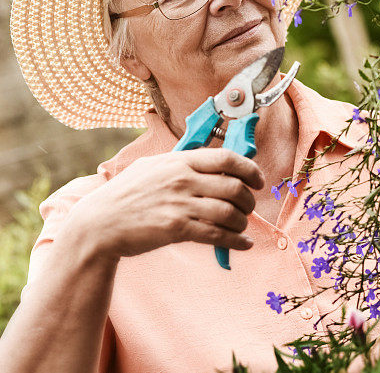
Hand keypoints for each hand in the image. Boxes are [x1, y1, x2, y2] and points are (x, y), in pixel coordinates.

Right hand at [64, 148, 264, 260]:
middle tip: (248, 207)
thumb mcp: (151, 166)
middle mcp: (182, 180)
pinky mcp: (176, 229)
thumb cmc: (126, 194)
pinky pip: (217, 235)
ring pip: (229, 213)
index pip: (227, 158)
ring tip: (241, 227)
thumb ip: (182, 162)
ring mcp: (180, 204)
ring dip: (242, 222)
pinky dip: (236, 241)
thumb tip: (213, 162)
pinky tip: (243, 244)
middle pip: (234, 187)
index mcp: (179, 161)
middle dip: (249, 200)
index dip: (250, 169)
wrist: (98, 224)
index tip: (258, 180)